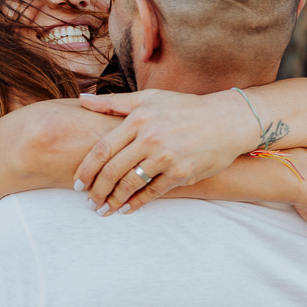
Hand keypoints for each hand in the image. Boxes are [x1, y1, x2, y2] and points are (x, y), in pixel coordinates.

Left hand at [74, 89, 256, 212]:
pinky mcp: (181, 173)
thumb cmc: (185, 107)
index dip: (87, 169)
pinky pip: (153, 192)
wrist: (227, 120)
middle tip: (89, 202)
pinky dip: (137, 203)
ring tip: (104, 209)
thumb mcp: (149, 98)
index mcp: (139, 119)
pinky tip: (127, 209)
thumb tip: (81, 99)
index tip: (78, 183)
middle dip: (97, 190)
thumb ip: (114, 102)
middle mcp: (150, 138)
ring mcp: (166, 157)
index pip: (103, 148)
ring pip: (130, 184)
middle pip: (113, 170)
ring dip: (114, 200)